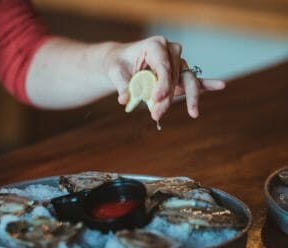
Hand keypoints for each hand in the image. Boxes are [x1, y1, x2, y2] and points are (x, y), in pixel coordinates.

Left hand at [106, 36, 224, 120]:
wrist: (124, 63)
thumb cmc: (119, 65)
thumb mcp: (115, 72)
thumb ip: (121, 85)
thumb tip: (125, 100)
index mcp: (155, 45)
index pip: (164, 66)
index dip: (162, 84)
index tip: (155, 99)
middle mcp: (170, 51)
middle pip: (175, 77)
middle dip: (167, 98)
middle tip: (156, 114)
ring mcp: (178, 62)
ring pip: (187, 80)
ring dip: (189, 98)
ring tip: (193, 113)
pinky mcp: (180, 74)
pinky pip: (196, 79)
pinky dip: (208, 84)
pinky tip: (220, 86)